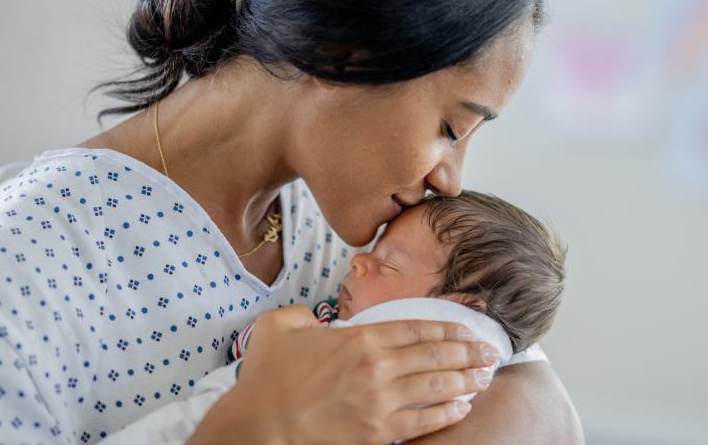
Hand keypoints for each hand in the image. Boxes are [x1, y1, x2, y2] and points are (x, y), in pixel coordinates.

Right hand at [188, 305, 498, 443]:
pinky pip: (422, 422)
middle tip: (490, 351)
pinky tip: (463, 408)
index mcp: (357, 339)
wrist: (256, 426)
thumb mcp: (277, 327)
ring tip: (486, 377)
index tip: (466, 329)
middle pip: (434, 355)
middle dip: (467, 352)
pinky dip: (446, 414)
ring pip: (435, 387)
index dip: (446, 327)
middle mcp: (376, 367)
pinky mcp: (375, 432)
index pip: (415, 327)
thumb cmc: (265, 379)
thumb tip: (312, 317)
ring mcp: (379, 402)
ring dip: (466, 380)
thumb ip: (300, 314)